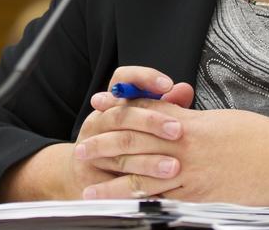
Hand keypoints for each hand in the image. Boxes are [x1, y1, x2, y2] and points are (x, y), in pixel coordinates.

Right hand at [70, 67, 187, 197]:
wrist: (85, 170)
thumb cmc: (120, 142)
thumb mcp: (141, 120)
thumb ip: (165, 105)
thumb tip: (184, 90)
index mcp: (112, 102)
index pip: (123, 78)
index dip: (144, 79)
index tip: (167, 85)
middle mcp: (99, 120)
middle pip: (122, 114)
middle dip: (152, 121)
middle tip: (177, 130)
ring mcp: (90, 144)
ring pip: (119, 148)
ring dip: (148, 160)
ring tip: (172, 166)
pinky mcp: (90, 172)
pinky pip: (114, 179)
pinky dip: (135, 185)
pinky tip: (155, 190)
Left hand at [77, 66, 268, 203]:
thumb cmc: (259, 138)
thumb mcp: (221, 119)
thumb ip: (192, 119)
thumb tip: (173, 116)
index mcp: (189, 122)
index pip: (145, 111)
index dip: (119, 107)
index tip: (100, 105)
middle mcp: (183, 147)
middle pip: (134, 142)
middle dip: (105, 144)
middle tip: (82, 148)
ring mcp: (189, 174)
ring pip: (140, 176)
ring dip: (112, 181)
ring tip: (89, 184)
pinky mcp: (199, 198)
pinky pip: (162, 202)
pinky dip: (138, 205)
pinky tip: (120, 209)